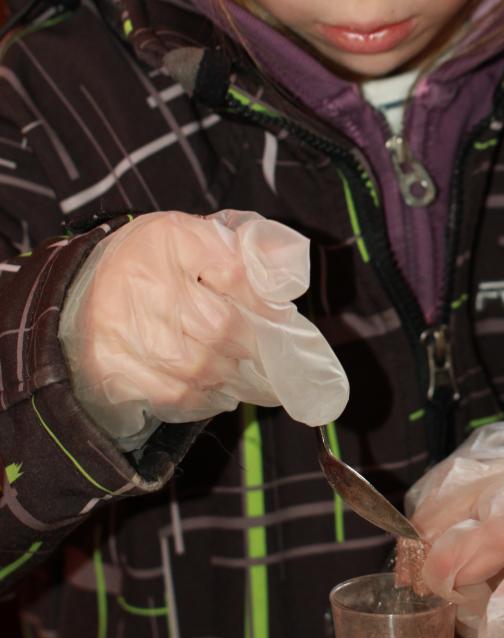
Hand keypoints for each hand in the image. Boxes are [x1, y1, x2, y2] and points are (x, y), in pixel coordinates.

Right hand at [58, 210, 348, 448]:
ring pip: (198, 367)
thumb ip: (242, 252)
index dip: (262, 301)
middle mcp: (142, 280)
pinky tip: (211, 389)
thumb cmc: (152, 264)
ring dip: (227, 375)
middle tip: (259, 352)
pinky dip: (201, 398)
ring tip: (234, 371)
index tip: (279, 316)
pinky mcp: (111, 367)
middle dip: (247, 346)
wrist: (84, 288)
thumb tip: (285, 273)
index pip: (233, 272)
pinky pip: (172, 395)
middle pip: (218, 328)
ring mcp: (121, 327)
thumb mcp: (194, 239)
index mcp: (168, 239)